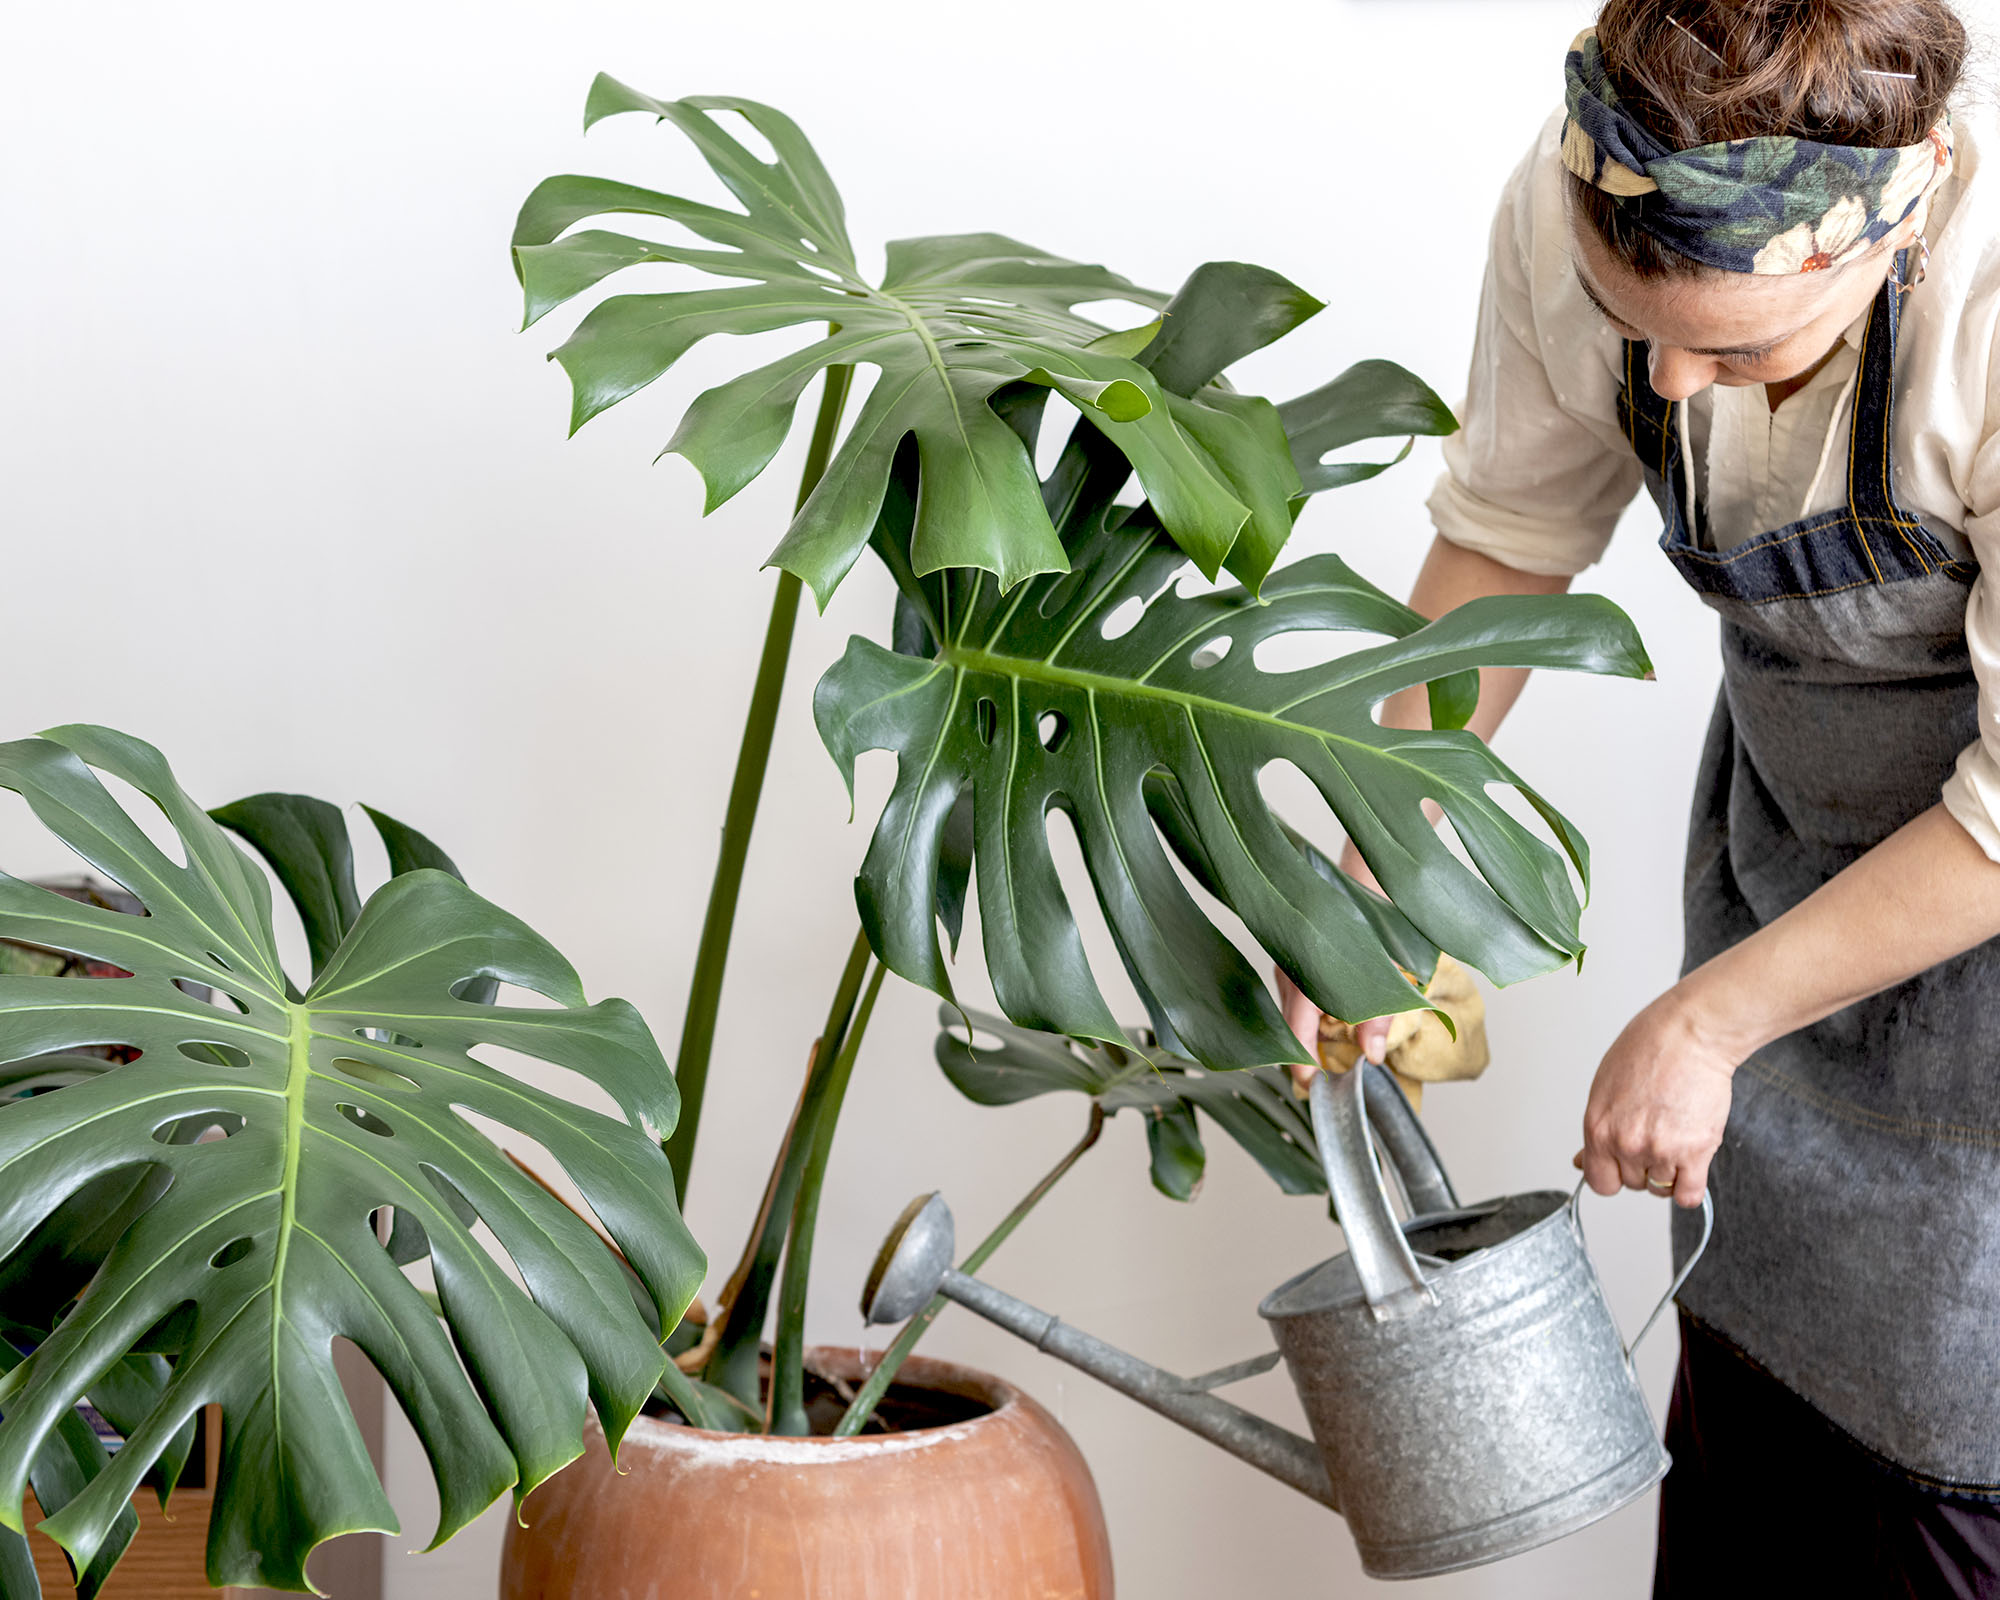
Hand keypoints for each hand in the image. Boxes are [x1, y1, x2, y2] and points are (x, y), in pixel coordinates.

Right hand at [1281, 843, 1391, 1090]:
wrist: (1368, 873)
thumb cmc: (1377, 917)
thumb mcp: (1388, 970)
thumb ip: (1379, 1015)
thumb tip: (1372, 1056)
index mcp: (1306, 971)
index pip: (1294, 1028)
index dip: (1300, 1060)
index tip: (1308, 1084)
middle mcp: (1289, 965)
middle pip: (1287, 1022)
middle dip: (1303, 1051)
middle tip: (1323, 1078)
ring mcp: (1287, 958)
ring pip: (1289, 1008)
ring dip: (1306, 1031)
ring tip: (1326, 1052)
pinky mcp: (1292, 954)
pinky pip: (1293, 992)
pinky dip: (1306, 1012)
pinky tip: (1326, 1019)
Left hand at [1575, 987, 1736, 1207]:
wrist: (1690, 1035)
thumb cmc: (1649, 1050)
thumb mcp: (1605, 1088)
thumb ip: (1598, 1130)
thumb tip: (1583, 1161)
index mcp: (1598, 1127)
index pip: (1598, 1181)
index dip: (1612, 1174)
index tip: (1621, 1165)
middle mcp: (1625, 1143)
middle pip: (1632, 1184)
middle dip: (1642, 1167)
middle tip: (1655, 1136)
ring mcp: (1660, 1150)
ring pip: (1661, 1189)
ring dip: (1669, 1172)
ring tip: (1675, 1137)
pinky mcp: (1695, 1152)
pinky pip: (1689, 1196)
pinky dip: (1690, 1188)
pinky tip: (1691, 1166)